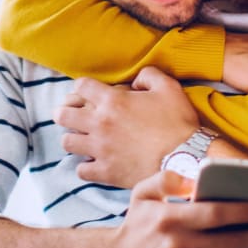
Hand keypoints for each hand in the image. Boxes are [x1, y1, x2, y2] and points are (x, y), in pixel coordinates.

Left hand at [54, 67, 199, 186]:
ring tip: (83, 140)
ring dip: (73, 139)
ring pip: (67, 142)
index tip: (87, 92)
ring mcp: (100, 149)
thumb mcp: (169, 87)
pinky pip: (81, 170)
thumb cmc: (178, 123)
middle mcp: (100, 124)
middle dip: (65, 112)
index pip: (81, 86)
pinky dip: (85, 166)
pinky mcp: (105, 172)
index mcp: (113, 101)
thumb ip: (148, 75)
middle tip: (74, 116)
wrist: (184, 159)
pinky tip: (94, 163)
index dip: (82, 87)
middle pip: (63, 115)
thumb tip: (135, 81)